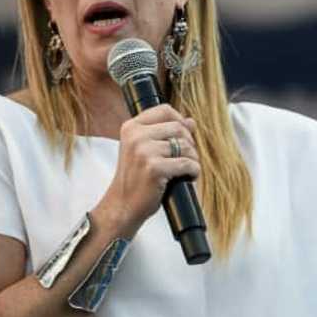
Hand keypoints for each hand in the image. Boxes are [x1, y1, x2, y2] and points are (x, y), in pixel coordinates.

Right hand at [97, 104, 200, 235]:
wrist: (122, 206)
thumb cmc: (136, 178)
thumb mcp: (145, 151)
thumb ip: (165, 133)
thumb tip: (190, 121)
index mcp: (131, 127)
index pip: (165, 110)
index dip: (180, 121)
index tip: (183, 137)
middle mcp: (136, 136)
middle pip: (179, 127)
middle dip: (189, 143)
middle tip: (187, 158)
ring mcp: (144, 152)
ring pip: (186, 146)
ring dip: (193, 159)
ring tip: (186, 170)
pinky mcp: (154, 168)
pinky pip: (187, 163)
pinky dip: (194, 171)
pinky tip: (189, 178)